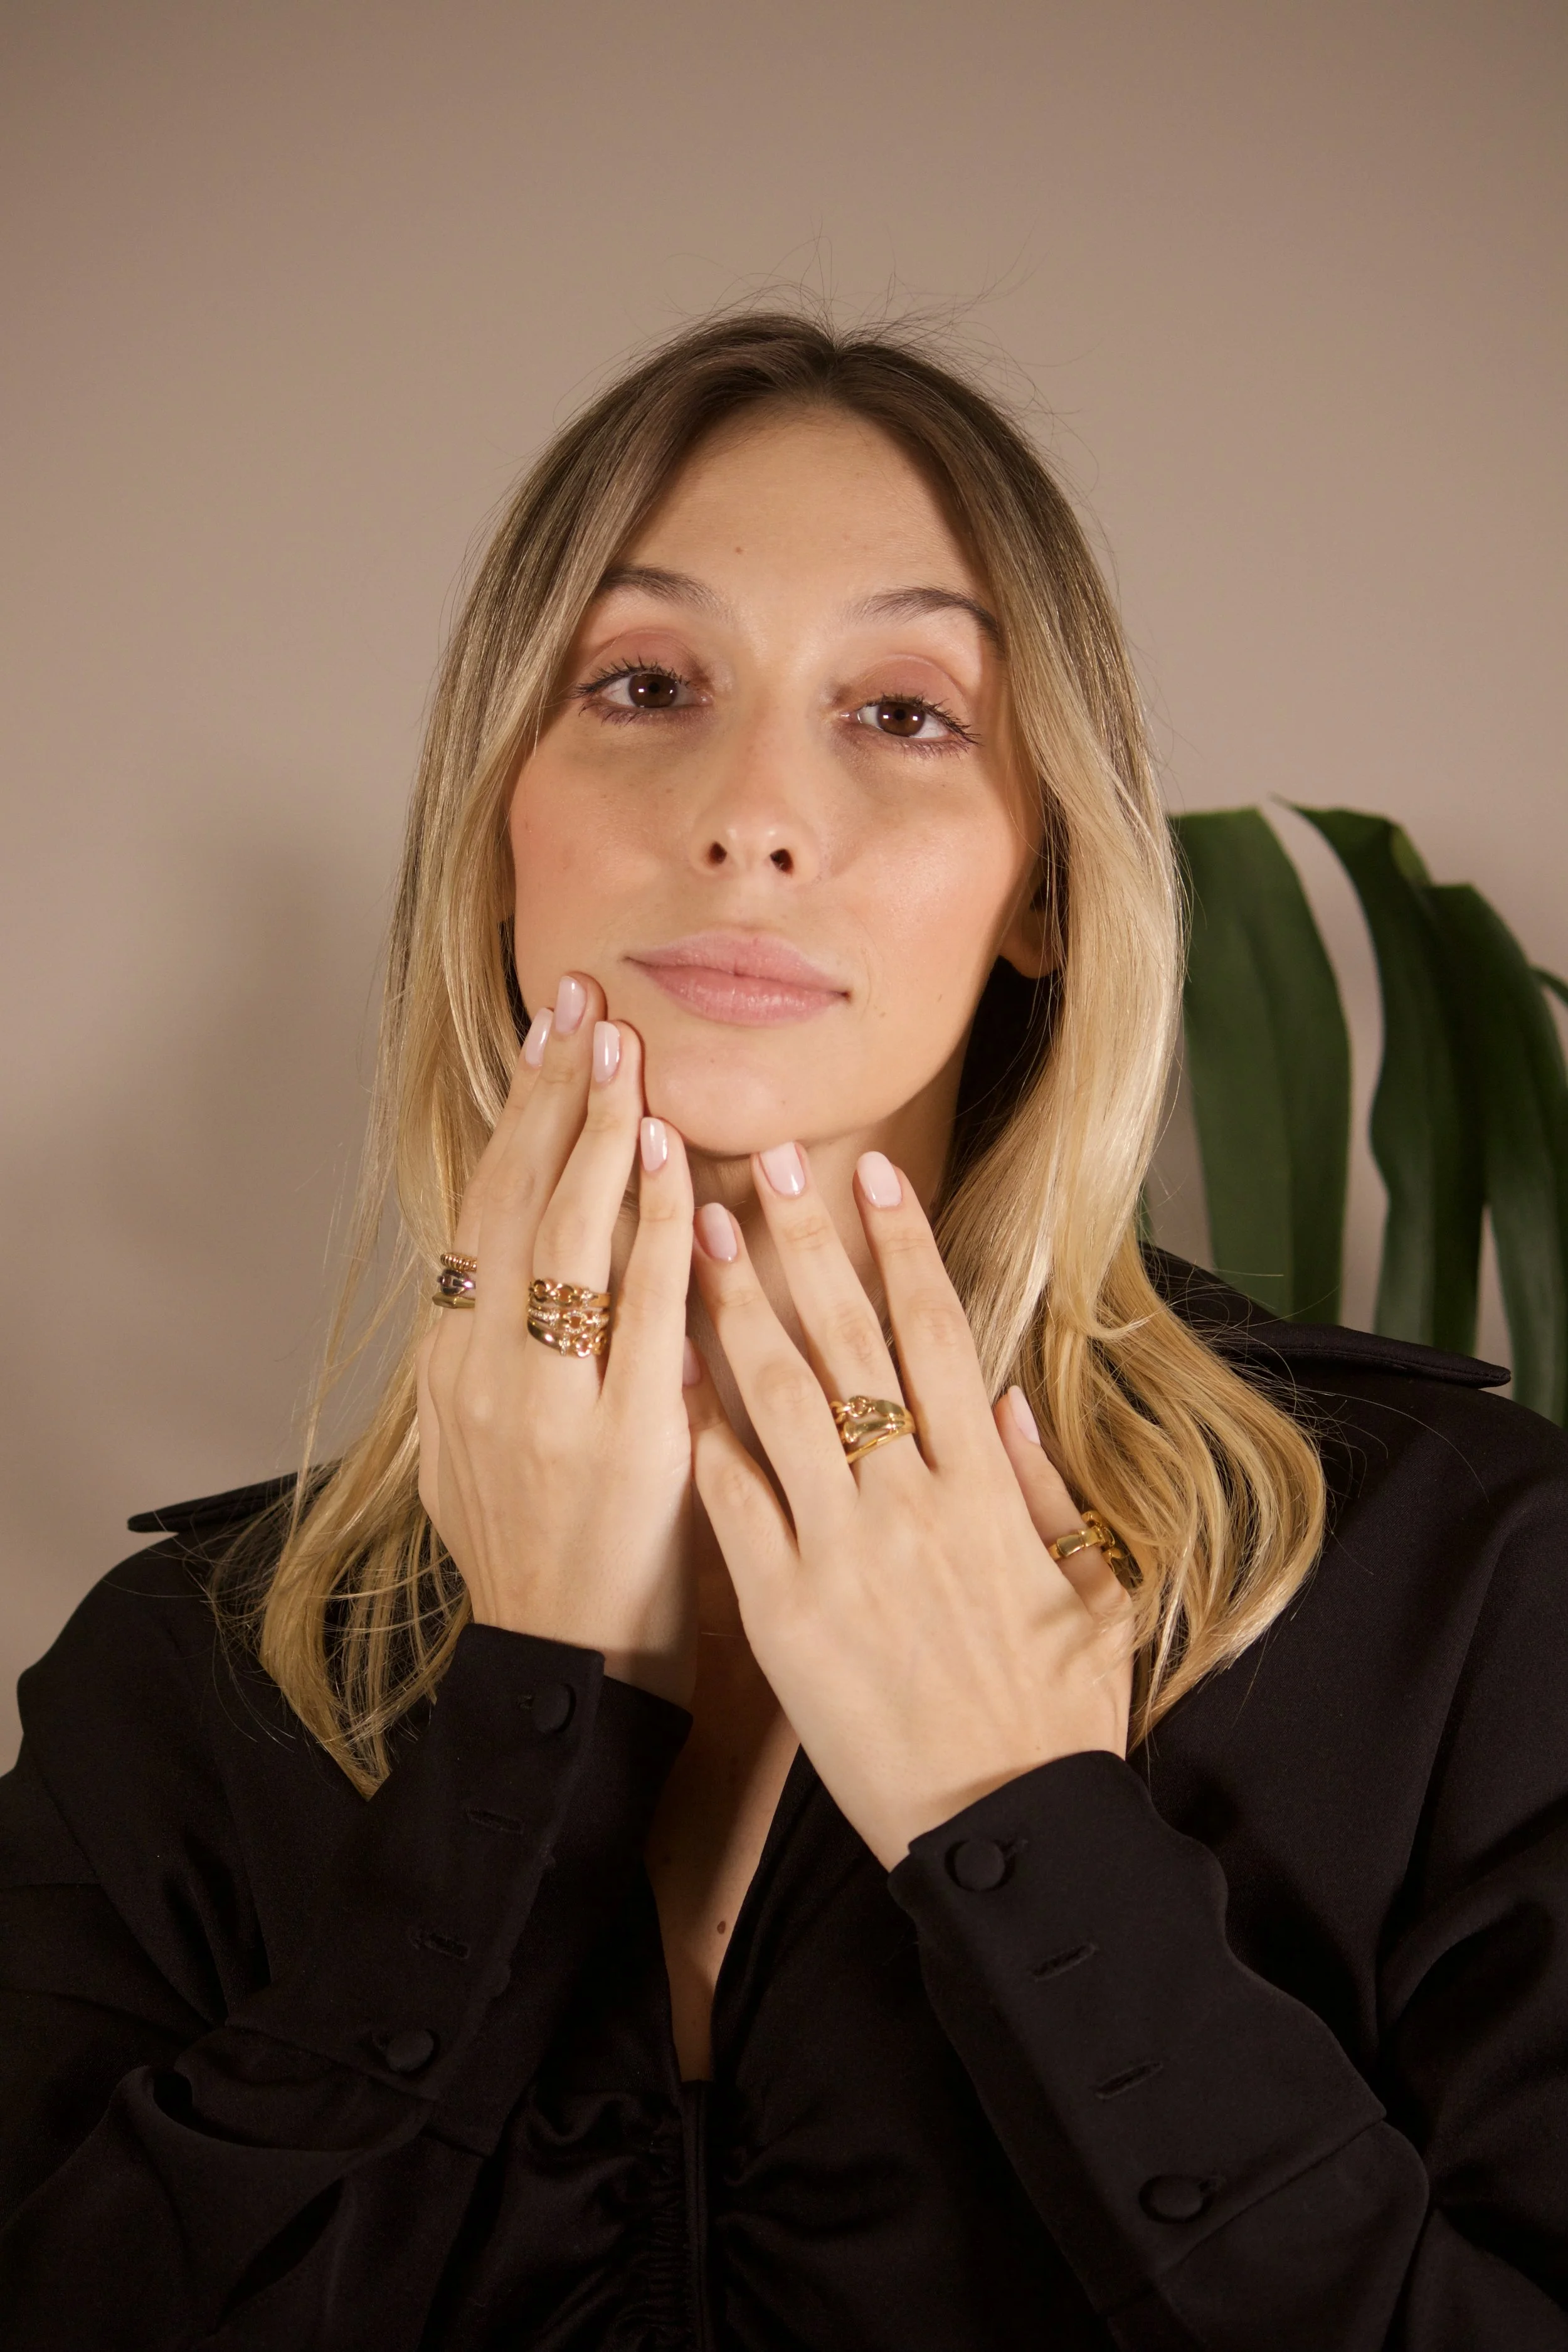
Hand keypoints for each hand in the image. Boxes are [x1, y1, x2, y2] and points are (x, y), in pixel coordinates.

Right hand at [416, 974, 698, 1702]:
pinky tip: (677, 1161)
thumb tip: (499, 1274)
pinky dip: (660, 1227)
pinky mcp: (626, 1438)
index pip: (481, 1211)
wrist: (565, 1666)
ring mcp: (549, 1405)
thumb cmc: (540, 1554)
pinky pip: (645, 1309)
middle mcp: (483, 1374)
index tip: (545, 1038)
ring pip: (568, 1240)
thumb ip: (490, 1359)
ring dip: (599, 1136)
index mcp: (452, 1368)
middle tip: (584, 1004)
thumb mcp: (475, 1450)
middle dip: (552, 1095)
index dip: (515, 1118)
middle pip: (515, 1202)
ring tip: (622, 1051)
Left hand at [684, 1145, 1133, 1864]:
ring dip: (737, 1307)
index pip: (940, 1335)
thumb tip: (1010, 1396)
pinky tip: (666, 1365)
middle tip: (768, 1158)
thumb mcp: (1088, 1589)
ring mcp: (841, 1551)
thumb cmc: (1052, 1715)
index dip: (905, 1249)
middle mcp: (912, 1500)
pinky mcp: (782, 1609)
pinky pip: (732, 1499)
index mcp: (988, 1487)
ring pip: (779, 1400)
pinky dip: (701, 1428)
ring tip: (696, 1227)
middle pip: (852, 1342)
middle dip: (807, 1242)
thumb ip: (1045, 1485)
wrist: (1001, 1831)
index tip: (875, 1178)